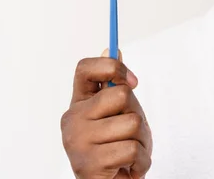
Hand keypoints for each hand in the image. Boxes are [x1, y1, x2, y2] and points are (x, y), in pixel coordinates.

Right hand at [61, 50, 151, 178]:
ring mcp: (77, 142)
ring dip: (141, 142)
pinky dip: (141, 161)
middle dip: (137, 114)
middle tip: (130, 133)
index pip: (85, 68)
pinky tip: (128, 168)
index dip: (112, 66)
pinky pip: (131, 149)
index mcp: (80, 103)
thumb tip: (113, 47)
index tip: (133, 81)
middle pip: (121, 95)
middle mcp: (72, 119)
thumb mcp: (121, 112)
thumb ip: (116, 85)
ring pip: (132, 123)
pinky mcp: (87, 165)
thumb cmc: (119, 149)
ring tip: (129, 153)